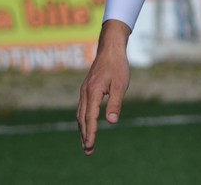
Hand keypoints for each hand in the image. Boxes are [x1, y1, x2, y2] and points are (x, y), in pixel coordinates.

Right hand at [76, 20, 131, 155]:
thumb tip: (111, 121)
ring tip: (86, 143)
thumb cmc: (117, 66)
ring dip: (83, 129)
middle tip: (88, 151)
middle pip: (82, 119)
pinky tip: (86, 125)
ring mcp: (84, 91)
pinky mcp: (86, 89)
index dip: (91, 133)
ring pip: (80, 114)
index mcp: (93, 92)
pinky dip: (83, 120)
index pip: (90, 118)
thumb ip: (115, 103)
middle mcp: (85, 93)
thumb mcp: (120, 84)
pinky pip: (82, 108)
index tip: (90, 146)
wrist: (110, 48)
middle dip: (85, 135)